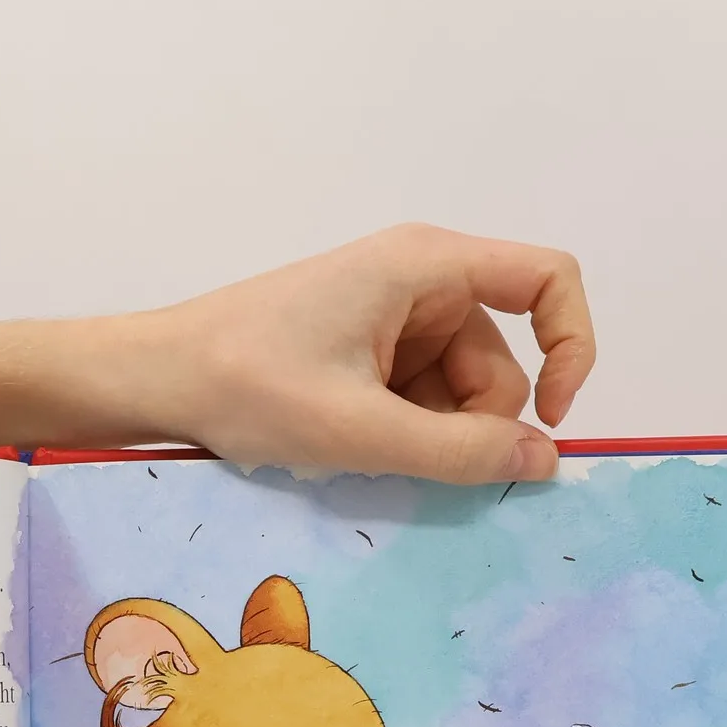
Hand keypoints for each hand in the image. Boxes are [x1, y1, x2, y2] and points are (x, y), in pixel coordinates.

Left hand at [123, 223, 595, 484]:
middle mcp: (418, 280)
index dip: (570, 347)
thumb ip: (460, 450)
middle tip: (406, 460)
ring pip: (457, 391)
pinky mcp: (363, 352)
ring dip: (428, 434)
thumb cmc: (248, 387)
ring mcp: (389, 318)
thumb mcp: (361, 430)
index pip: (548, 279)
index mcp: (426, 265)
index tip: (550, 419)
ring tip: (356, 449)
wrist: (155, 382)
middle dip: (471, 421)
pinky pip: (417, 398)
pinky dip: (400, 432)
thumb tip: (546, 462)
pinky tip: (346, 448)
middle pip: (499, 358)